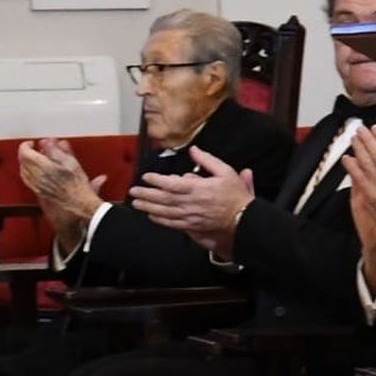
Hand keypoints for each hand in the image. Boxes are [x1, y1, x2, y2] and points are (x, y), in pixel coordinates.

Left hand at [18, 138, 106, 248]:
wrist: (79, 203)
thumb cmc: (77, 186)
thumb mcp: (70, 162)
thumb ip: (57, 150)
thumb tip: (49, 142)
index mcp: (43, 167)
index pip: (25, 153)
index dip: (27, 145)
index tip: (32, 143)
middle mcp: (36, 177)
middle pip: (23, 161)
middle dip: (28, 153)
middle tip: (35, 148)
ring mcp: (36, 185)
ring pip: (23, 171)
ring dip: (27, 162)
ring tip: (35, 158)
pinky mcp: (38, 192)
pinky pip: (27, 179)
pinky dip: (28, 172)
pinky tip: (35, 171)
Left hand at [130, 146, 253, 254]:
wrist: (243, 217)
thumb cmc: (235, 194)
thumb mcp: (225, 171)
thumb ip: (207, 160)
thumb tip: (193, 150)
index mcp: (198, 188)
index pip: (172, 184)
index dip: (157, 180)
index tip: (146, 176)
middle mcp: (191, 202)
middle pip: (164, 198)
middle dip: (147, 194)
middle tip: (133, 191)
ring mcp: (190, 215)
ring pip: (165, 211)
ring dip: (149, 207)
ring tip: (136, 203)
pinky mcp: (192, 225)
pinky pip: (172, 223)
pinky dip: (160, 220)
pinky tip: (151, 216)